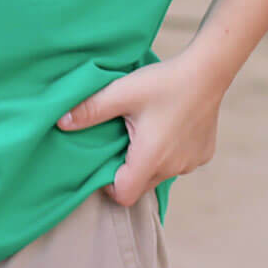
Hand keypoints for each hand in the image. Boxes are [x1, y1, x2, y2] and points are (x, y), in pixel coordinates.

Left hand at [56, 51, 223, 205]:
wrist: (206, 71)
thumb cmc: (162, 82)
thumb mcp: (121, 92)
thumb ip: (91, 109)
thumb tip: (60, 122)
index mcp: (150, 158)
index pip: (123, 196)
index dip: (108, 184)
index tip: (104, 161)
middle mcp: (173, 168)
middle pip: (141, 186)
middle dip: (127, 171)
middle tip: (120, 140)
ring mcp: (191, 163)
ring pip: (161, 174)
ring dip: (149, 160)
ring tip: (142, 129)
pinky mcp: (203, 154)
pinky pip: (179, 163)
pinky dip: (169, 152)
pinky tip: (166, 124)